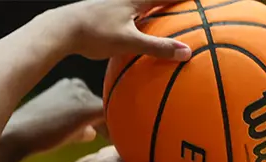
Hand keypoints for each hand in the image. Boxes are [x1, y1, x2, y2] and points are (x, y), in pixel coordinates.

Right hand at [0, 78, 108, 156]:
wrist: (15, 136)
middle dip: (106, 124)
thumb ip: (75, 127)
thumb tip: (92, 132)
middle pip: (102, 107)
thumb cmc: (31, 134)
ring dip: (110, 129)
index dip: (98, 122)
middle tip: (109, 140)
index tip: (101, 135)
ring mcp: (82, 94)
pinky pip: (111, 119)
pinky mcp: (87, 107)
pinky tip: (113, 145)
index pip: (92, 103)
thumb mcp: (55, 125)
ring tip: (111, 143)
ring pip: (108, 113)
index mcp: (68, 85)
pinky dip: (113, 133)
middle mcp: (76, 84)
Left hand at [47, 0, 191, 62]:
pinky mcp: (105, 11)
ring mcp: (116, 3)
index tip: (205, 2)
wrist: (60, 28)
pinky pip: (131, 12)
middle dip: (172, 2)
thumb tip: (186, 53)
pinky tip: (140, 26)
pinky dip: (142, 17)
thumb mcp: (128, 42)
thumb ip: (157, 47)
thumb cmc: (94, 34)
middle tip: (190, 6)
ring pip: (143, 4)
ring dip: (157, 7)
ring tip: (169, 13)